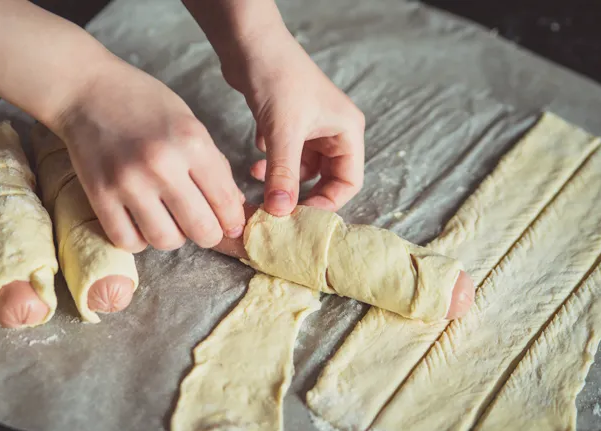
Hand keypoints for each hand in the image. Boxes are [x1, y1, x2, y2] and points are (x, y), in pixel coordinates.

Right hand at [52, 58, 244, 252]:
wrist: (86, 90)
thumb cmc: (143, 103)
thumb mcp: (189, 122)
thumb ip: (213, 164)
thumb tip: (233, 208)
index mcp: (191, 142)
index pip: (225, 202)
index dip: (232, 220)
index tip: (229, 224)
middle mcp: (162, 164)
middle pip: (201, 229)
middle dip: (208, 234)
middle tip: (201, 226)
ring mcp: (128, 182)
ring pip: (166, 240)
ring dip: (173, 237)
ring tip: (168, 219)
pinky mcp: (100, 195)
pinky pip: (128, 241)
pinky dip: (139, 239)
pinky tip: (140, 222)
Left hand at [223, 27, 365, 215]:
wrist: (250, 44)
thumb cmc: (277, 78)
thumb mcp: (283, 132)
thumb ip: (283, 175)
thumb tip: (280, 213)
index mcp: (346, 131)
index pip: (350, 181)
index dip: (328, 203)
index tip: (300, 216)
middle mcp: (333, 130)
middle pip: (327, 178)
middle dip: (302, 194)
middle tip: (278, 210)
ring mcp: (311, 127)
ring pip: (302, 169)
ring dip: (282, 179)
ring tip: (259, 180)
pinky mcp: (288, 124)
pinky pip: (285, 156)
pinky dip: (271, 165)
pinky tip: (255, 162)